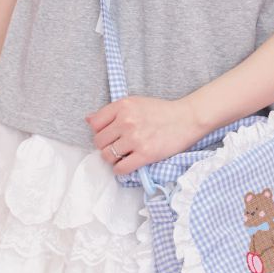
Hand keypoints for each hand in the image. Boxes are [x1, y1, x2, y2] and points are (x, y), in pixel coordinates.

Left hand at [85, 95, 203, 175]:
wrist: (186, 119)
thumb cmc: (161, 111)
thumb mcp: (135, 103)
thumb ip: (112, 111)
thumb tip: (88, 120)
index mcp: (123, 106)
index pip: (95, 123)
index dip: (99, 131)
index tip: (108, 134)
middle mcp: (127, 121)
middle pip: (99, 141)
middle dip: (105, 146)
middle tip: (117, 146)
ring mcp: (135, 138)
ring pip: (107, 156)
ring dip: (112, 158)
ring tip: (123, 155)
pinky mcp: (145, 154)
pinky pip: (121, 168)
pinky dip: (121, 169)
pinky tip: (128, 163)